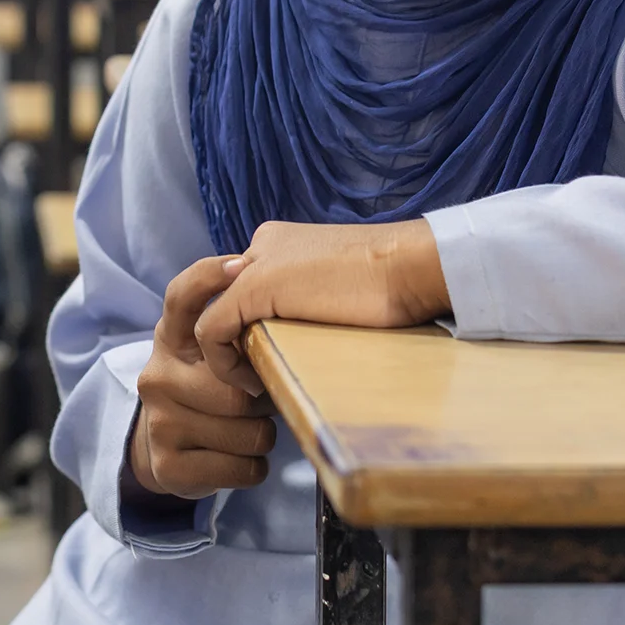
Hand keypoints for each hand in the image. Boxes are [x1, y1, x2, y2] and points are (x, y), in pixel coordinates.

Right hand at [130, 257, 277, 498]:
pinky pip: (243, 467)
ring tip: (253, 426)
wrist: (162, 444)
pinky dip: (255, 466)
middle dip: (264, 396)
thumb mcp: (212, 348)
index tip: (242, 266)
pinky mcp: (168, 466)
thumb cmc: (208, 384)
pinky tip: (244, 456)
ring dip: (264, 433)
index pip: (182, 296)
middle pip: (237, 386)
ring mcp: (160, 421)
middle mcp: (159, 374)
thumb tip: (296, 302)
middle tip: (265, 396)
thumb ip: (239, 325)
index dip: (210, 276)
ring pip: (247, 431)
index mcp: (172, 336)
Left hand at [194, 218, 449, 389]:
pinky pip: (212, 330)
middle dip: (238, 340)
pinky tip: (253, 383)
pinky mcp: (253, 287)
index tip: (274, 359)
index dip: (254, 326)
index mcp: (283, 240)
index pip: (248, 287)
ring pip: (216, 315)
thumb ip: (314, 298)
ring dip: (229, 356)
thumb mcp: (343, 285)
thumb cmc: (395, 280)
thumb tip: (313, 331)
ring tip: (258, 383)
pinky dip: (223, 363)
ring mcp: (255, 263)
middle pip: (230, 300)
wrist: (412, 263)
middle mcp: (262, 244)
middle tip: (262, 376)